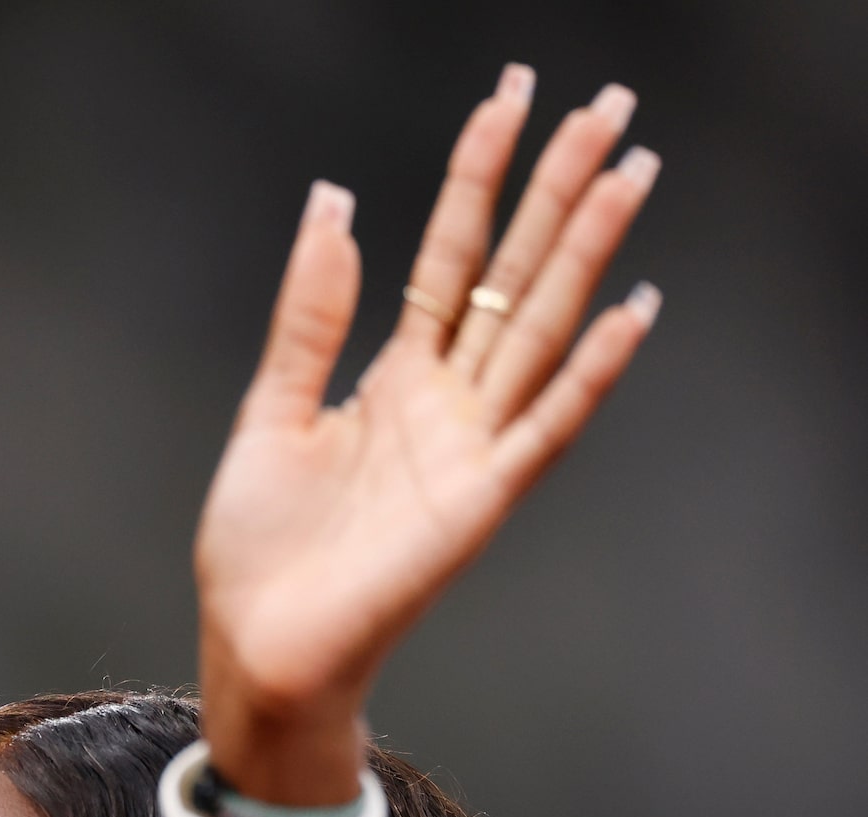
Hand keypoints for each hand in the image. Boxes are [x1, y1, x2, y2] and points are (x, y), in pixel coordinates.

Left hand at [194, 68, 658, 803]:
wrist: (257, 645)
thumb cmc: (260, 549)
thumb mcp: (271, 412)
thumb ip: (310, 315)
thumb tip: (335, 205)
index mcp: (393, 379)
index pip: (450, 256)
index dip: (479, 176)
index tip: (508, 99)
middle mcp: (444, 405)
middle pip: (513, 275)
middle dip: (557, 190)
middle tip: (608, 104)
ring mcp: (468, 450)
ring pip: (540, 330)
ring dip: (587, 254)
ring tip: (631, 171)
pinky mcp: (478, 504)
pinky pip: (544, 427)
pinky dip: (589, 373)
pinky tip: (630, 311)